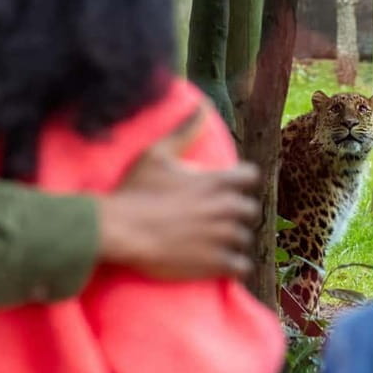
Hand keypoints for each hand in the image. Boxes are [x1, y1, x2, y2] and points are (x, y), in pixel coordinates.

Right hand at [98, 104, 260, 278]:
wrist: (120, 231)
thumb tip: (203, 106)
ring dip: (233, 241)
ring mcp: (224, 237)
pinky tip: (221, 265)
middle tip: (218, 220)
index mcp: (218, 181)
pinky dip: (234, 266)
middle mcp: (227, 208)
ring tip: (214, 244)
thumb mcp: (157, 154)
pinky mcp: (217, 263)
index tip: (229, 189)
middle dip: (237, 215)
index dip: (241, 182)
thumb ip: (185, 131)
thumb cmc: (135, 191)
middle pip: (251, 211)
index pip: (252, 176)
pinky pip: (242, 267)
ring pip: (245, 239)